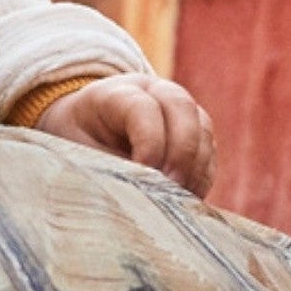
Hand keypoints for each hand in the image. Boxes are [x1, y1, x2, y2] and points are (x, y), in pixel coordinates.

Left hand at [35, 74, 215, 196]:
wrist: (86, 130)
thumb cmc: (80, 141)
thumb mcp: (81, 150)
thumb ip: (112, 166)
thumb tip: (145, 193)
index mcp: (114, 92)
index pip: (142, 107)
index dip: (149, 142)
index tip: (144, 173)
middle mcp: (151, 91)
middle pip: (181, 107)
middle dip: (181, 152)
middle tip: (172, 188)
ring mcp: (176, 109)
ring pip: (202, 130)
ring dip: (195, 168)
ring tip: (178, 199)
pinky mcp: (194, 131)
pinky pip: (210, 152)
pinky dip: (202, 176)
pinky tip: (186, 197)